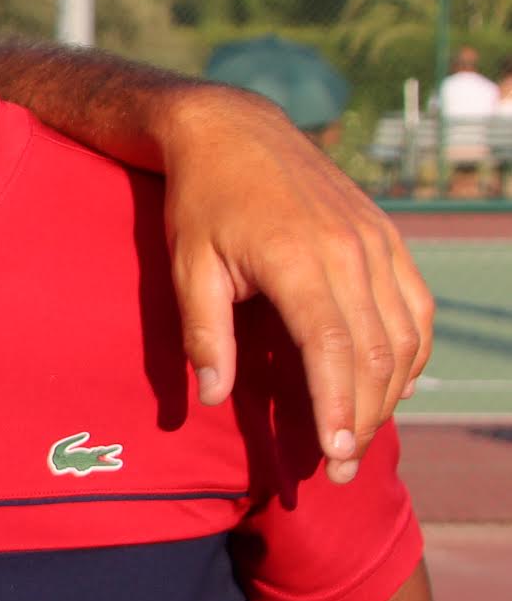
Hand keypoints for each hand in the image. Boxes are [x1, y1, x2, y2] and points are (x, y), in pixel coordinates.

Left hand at [161, 89, 432, 481]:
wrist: (234, 130)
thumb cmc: (201, 201)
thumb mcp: (187, 265)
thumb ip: (202, 334)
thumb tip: (212, 399)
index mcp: (297, 260)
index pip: (333, 350)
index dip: (338, 409)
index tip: (335, 456)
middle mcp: (350, 251)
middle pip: (375, 353)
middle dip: (363, 418)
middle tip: (343, 469)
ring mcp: (376, 241)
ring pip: (403, 334)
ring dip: (390, 393)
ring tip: (362, 436)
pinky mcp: (387, 236)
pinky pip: (414, 306)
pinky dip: (411, 352)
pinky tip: (393, 385)